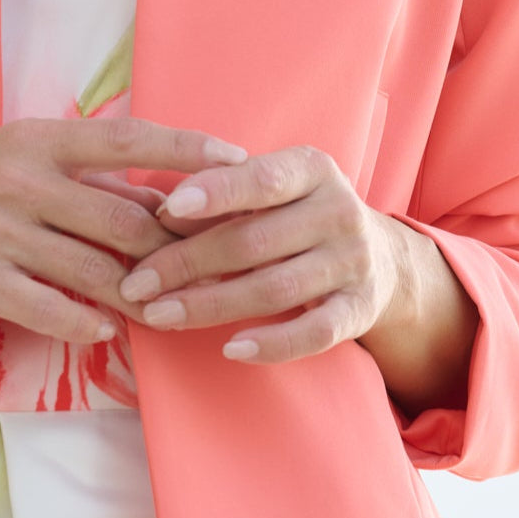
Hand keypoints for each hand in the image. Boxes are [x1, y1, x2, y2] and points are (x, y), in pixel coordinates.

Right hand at [0, 118, 246, 345]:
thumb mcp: (18, 158)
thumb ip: (86, 178)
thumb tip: (162, 199)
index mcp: (38, 140)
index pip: (127, 139)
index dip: (187, 150)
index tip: (238, 160)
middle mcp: (22, 179)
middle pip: (123, 217)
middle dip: (176, 249)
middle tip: (219, 267)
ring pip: (95, 267)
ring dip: (143, 295)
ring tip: (175, 310)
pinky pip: (49, 307)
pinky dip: (87, 322)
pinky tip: (108, 329)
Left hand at [119, 146, 404, 363]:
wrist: (381, 256)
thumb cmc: (299, 215)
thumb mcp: (273, 189)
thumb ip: (225, 196)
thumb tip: (159, 214)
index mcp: (313, 169)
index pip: (262, 179)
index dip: (216, 192)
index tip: (166, 208)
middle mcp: (339, 211)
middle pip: (256, 241)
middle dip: (188, 263)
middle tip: (136, 283)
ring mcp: (353, 261)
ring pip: (275, 288)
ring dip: (211, 305)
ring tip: (160, 316)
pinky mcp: (360, 308)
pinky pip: (314, 333)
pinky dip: (273, 343)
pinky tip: (231, 348)